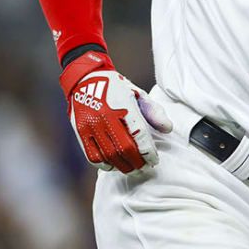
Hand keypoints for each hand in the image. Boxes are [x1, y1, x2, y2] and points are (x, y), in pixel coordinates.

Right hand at [59, 50, 172, 173]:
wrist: (85, 79)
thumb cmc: (116, 87)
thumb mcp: (138, 93)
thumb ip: (154, 111)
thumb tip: (167, 129)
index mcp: (123, 106)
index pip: (139, 135)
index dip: (148, 152)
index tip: (154, 161)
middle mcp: (106, 117)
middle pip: (125, 149)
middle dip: (137, 162)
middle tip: (145, 168)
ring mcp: (91, 126)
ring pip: (109, 156)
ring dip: (123, 167)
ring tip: (133, 170)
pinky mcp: (81, 132)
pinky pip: (92, 156)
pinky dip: (105, 165)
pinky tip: (114, 166)